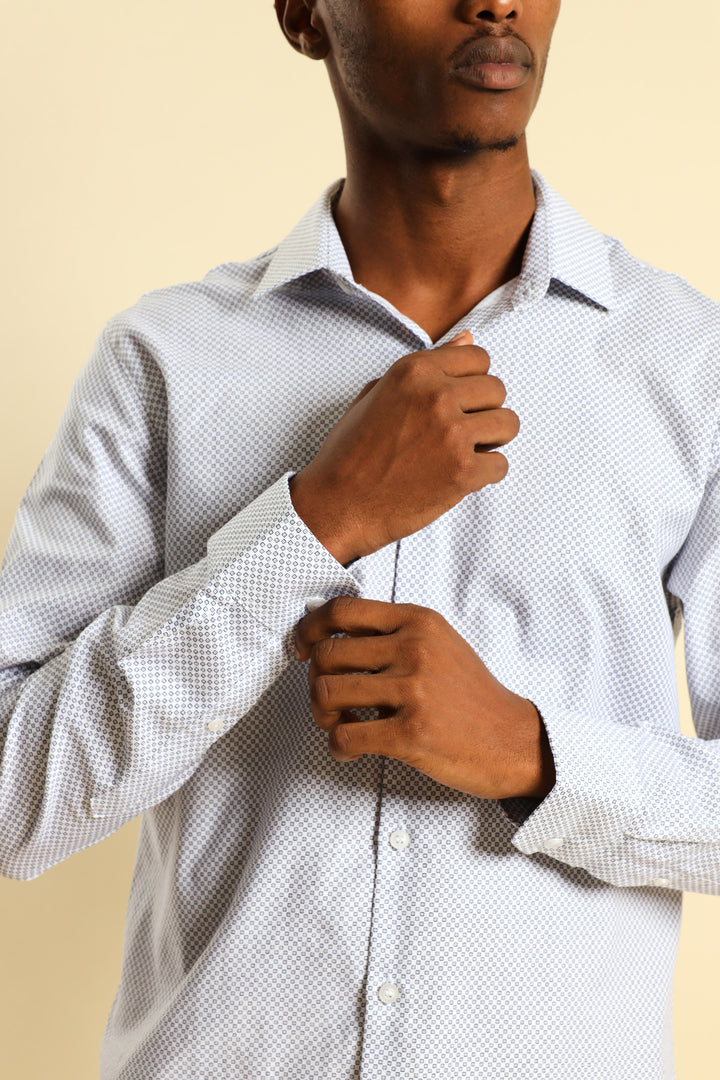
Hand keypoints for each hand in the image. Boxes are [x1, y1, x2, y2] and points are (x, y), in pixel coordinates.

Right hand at [289, 331, 518, 563]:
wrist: (336, 505)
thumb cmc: (351, 451)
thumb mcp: (379, 394)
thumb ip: (427, 366)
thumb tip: (468, 338)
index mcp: (415, 370)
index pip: (479, 358)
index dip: (471, 382)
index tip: (454, 403)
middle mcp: (437, 395)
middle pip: (497, 390)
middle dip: (482, 411)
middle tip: (455, 434)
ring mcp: (452, 434)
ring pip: (508, 424)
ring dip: (491, 440)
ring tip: (461, 453)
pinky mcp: (463, 472)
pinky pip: (501, 465)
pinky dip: (484, 475)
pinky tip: (455, 478)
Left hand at [295, 597, 554, 801]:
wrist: (513, 739)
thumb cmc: (471, 697)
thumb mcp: (439, 645)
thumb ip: (394, 635)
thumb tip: (330, 636)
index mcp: (418, 622)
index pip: (342, 610)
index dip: (309, 628)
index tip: (302, 648)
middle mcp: (414, 649)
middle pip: (327, 654)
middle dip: (315, 681)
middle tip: (327, 700)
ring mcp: (413, 690)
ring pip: (327, 693)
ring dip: (321, 714)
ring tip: (338, 723)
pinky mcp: (411, 733)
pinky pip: (344, 736)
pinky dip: (337, 746)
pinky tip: (350, 749)